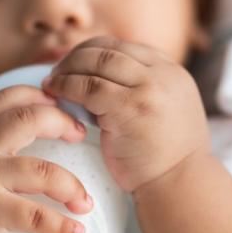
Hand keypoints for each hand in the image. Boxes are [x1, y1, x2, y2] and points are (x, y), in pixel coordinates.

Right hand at [0, 86, 92, 232]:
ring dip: (72, 186)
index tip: (62, 103)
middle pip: (29, 118)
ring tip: (85, 202)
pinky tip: (76, 232)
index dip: (39, 95)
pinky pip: (34, 216)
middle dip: (62, 122)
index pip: (7, 97)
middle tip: (81, 135)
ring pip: (41, 171)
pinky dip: (60, 225)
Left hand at [43, 36, 209, 194]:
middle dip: (76, 56)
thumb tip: (100, 79)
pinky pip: (89, 87)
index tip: (73, 65)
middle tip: (57, 72)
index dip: (92, 52)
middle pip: (108, 49)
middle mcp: (163, 74)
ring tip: (51, 82)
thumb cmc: (166, 157)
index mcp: (171, 71)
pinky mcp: (130, 108)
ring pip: (97, 62)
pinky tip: (55, 94)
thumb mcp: (166, 110)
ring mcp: (148, 89)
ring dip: (68, 69)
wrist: (180, 185)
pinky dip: (67, 87)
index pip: (123, 47)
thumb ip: (143, 90)